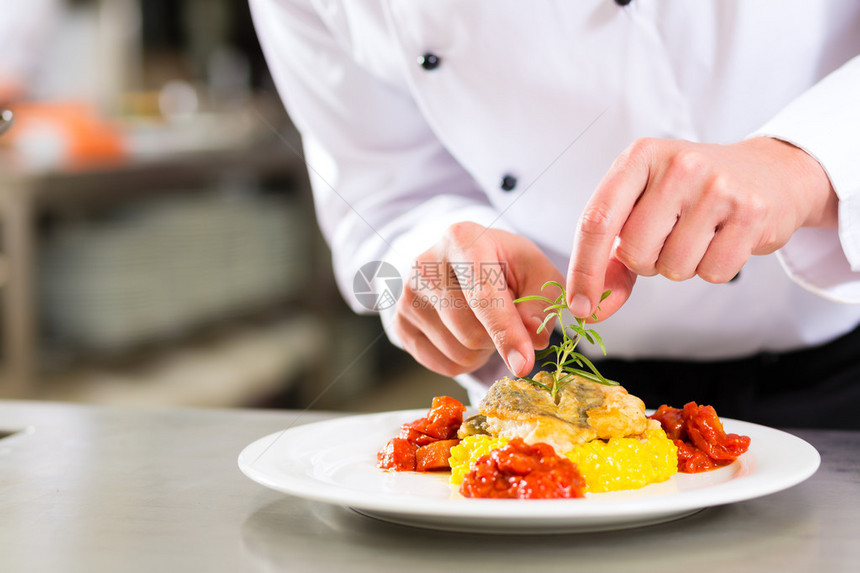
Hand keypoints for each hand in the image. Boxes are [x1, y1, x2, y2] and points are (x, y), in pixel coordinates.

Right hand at [391, 222, 562, 377]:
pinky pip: (444, 366)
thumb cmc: (503, 263)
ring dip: (484, 350)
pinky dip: (466, 361)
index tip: (523, 364)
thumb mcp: (534, 269)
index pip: (483, 296)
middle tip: (505, 318)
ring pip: (459, 353)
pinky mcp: (399, 324)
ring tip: (483, 322)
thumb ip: (542, 301)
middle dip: (498, 338)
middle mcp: (425, 265)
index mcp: (461, 240)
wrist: (461, 261)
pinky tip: (465, 334)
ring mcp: (406, 296)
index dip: (506, 333)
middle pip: (471, 333)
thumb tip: (535, 339)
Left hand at [565, 137, 837, 318]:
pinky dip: (713, 269)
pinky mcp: (752, 211)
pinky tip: (724, 239)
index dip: (584, 270)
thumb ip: (610, 257)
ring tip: (698, 235)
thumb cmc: (690, 194)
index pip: (597, 220)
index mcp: (639, 157)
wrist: (769, 172)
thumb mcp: (643, 207)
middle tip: (667, 238)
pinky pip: (714, 272)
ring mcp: (717, 186)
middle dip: (645, 262)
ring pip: (673, 267)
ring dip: (680, 266)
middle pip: (635, 252)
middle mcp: (677, 165)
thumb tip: (588, 309)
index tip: (578, 307)